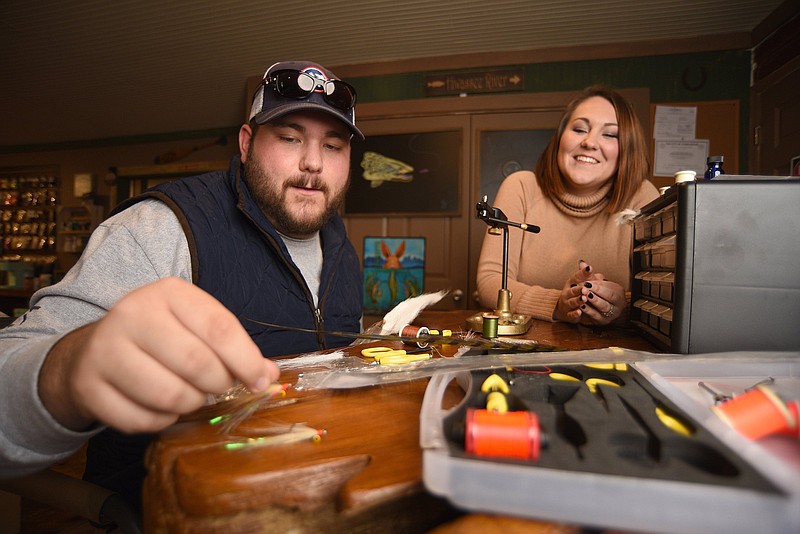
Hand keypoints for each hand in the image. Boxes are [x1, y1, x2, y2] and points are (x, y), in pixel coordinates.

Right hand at [38, 277, 279, 432]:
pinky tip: (161, 406)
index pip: (219, 328)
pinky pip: (142, 420)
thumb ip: (234, 346)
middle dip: (219, 384)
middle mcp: (132, 314)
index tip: (260, 381)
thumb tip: (269, 375)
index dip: (247, 360)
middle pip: (196, 364)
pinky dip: (161, 421)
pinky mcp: (88, 386)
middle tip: (220, 387)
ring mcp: (105, 350)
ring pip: (170, 395)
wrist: (95, 349)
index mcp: (168, 293)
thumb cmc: (161, 337)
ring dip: (191, 404)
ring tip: (191, 394)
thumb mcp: (196, 327)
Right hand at [554, 260, 597, 322]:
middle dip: (579, 289)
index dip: (583, 273)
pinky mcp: (568, 314)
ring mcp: (567, 304)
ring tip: (584, 299)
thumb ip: (585, 275)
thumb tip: (585, 263)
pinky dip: (575, 314)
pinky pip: (571, 314)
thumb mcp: (581, 283)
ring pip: (572, 302)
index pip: (576, 276)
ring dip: (578, 300)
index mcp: (571, 283)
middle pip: (572, 290)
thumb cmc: (575, 293)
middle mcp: (567, 293)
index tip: (590, 268)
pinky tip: (579, 312)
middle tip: (586, 288)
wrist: (564, 308)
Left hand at [577, 271, 625, 326]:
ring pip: (603, 307)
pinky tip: (582, 306)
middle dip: (596, 293)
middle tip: (585, 289)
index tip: (587, 282)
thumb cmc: (598, 292)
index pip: (610, 288)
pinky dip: (589, 311)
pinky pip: (596, 316)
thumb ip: (588, 274)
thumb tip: (582, 263)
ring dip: (593, 302)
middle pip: (609, 298)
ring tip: (584, 297)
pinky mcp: (603, 321)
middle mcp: (618, 304)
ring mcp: (611, 314)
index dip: (598, 286)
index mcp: (618, 292)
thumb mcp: (594, 282)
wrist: (599, 307)